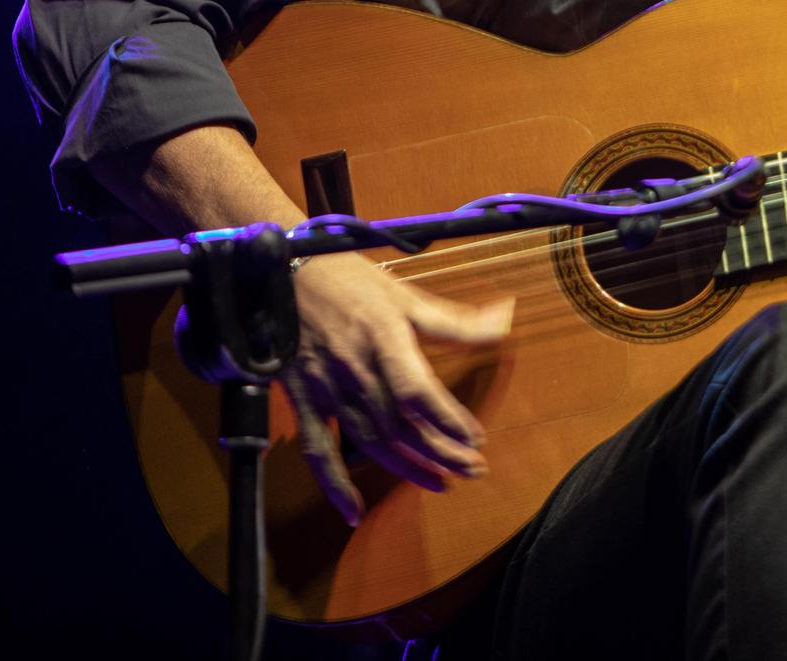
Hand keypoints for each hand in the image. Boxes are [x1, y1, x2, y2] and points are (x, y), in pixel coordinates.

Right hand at [281, 253, 513, 525]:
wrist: (281, 275)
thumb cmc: (349, 280)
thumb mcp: (405, 294)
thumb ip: (453, 320)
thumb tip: (506, 318)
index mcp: (383, 338)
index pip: (417, 391)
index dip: (447, 419)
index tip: (476, 438)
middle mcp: (356, 370)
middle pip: (401, 424)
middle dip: (440, 452)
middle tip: (473, 469)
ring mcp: (327, 389)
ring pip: (370, 441)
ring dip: (407, 468)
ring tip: (442, 484)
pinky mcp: (304, 401)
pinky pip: (317, 449)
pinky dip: (333, 483)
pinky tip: (353, 511)